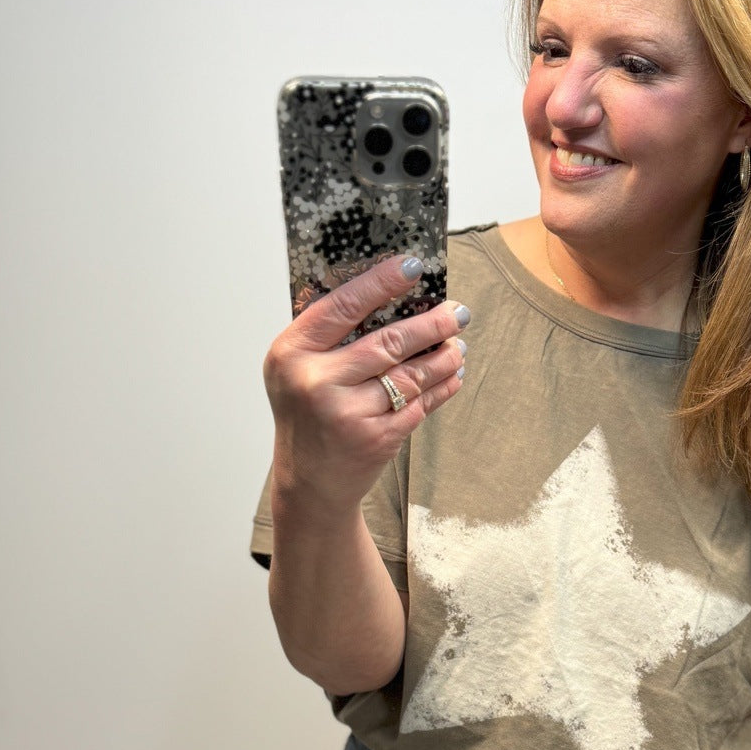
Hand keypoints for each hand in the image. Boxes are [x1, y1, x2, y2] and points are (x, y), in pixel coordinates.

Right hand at [264, 254, 467, 517]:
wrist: (309, 484)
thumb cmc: (306, 415)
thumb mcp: (297, 369)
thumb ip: (329, 335)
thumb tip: (390, 293)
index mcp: (292, 353)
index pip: (343, 306)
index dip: (381, 282)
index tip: (413, 266)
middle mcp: (317, 382)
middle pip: (387, 341)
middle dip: (431, 323)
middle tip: (457, 311)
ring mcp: (348, 413)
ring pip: (410, 374)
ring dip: (443, 357)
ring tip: (458, 344)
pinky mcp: (376, 439)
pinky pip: (420, 404)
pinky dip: (442, 387)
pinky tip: (453, 375)